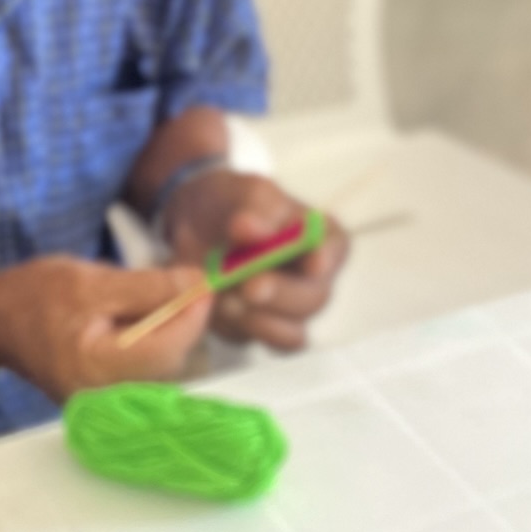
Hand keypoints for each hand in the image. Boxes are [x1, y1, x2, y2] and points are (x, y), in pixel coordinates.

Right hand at [0, 256, 212, 401]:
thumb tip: (197, 285)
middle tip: (179, 284)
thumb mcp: (90, 281)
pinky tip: (132, 318)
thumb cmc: (32, 296)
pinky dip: (148, 340)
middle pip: (169, 361)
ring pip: (160, 366)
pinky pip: (143, 370)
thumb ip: (148, 287)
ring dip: (165, 329)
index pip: (168, 348)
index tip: (203, 282)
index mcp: (96, 369)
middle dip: (179, 320)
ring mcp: (103, 402)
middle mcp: (102, 397)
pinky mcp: (103, 397)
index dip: (192, 314)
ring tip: (147, 297)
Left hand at [163, 169, 348, 351]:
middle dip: (282, 295)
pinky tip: (216, 308)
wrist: (195, 223)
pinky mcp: (258, 328)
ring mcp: (288, 310)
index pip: (334, 250)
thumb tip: (252, 230)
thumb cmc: (232, 202)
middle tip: (251, 286)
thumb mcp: (245, 191)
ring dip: (258, 320)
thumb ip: (254, 208)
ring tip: (226, 298)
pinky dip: (236, 329)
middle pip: (314, 299)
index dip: (326, 259)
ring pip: (291, 334)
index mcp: (321, 237)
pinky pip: (254, 340)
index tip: (313, 264)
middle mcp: (314, 279)